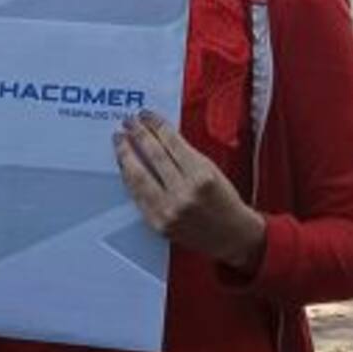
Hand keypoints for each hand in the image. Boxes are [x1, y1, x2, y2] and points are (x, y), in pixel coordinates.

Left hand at [114, 109, 265, 271]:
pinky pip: (137, 195)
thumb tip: (157, 135)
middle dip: (138, 134)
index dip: (156, 125)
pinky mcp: (158, 223)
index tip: (145, 115)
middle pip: (153, 156)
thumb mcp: (212, 170)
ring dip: (126, 154)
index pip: (172, 143)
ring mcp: (169, 210)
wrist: (232, 236)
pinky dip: (129, 178)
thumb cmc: (224, 200)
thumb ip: (186, 155)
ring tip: (119, 139)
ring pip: (139, 176)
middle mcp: (185, 193)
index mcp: (202, 176)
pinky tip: (125, 165)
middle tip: (128, 122)